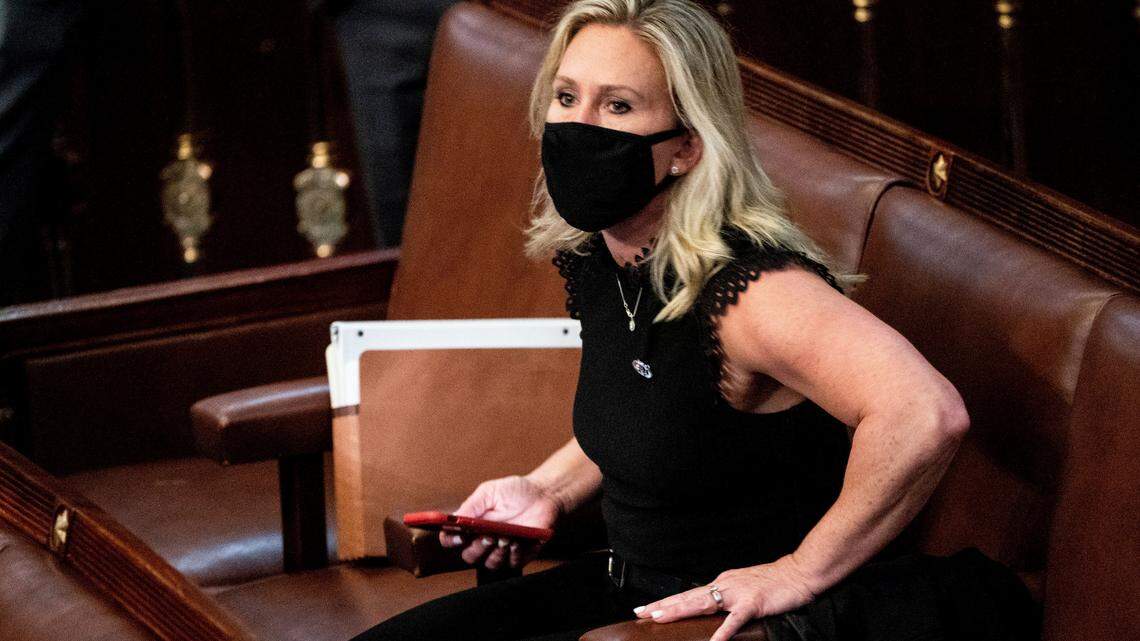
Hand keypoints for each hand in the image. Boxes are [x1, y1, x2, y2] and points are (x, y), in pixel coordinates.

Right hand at [438, 475, 560, 570]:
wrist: (543, 495)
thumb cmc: (515, 492)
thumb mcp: (489, 492)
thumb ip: (471, 505)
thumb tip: (452, 519)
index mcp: (471, 525)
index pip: (451, 539)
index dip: (450, 540)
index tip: (459, 536)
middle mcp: (483, 540)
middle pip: (469, 556)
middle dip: (477, 548)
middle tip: (487, 536)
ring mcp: (501, 550)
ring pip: (489, 563)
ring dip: (496, 552)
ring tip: (506, 536)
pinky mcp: (519, 556)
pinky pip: (511, 564)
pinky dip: (513, 554)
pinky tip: (518, 541)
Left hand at [633, 554, 818, 640]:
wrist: (799, 573)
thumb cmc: (775, 583)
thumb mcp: (745, 587)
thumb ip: (728, 598)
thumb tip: (712, 607)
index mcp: (722, 583)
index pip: (690, 594)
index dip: (668, 601)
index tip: (648, 608)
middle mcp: (725, 585)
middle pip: (688, 597)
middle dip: (663, 605)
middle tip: (641, 612)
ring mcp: (738, 594)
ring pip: (702, 603)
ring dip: (679, 611)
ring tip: (659, 618)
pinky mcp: (753, 604)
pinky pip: (734, 621)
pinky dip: (722, 632)